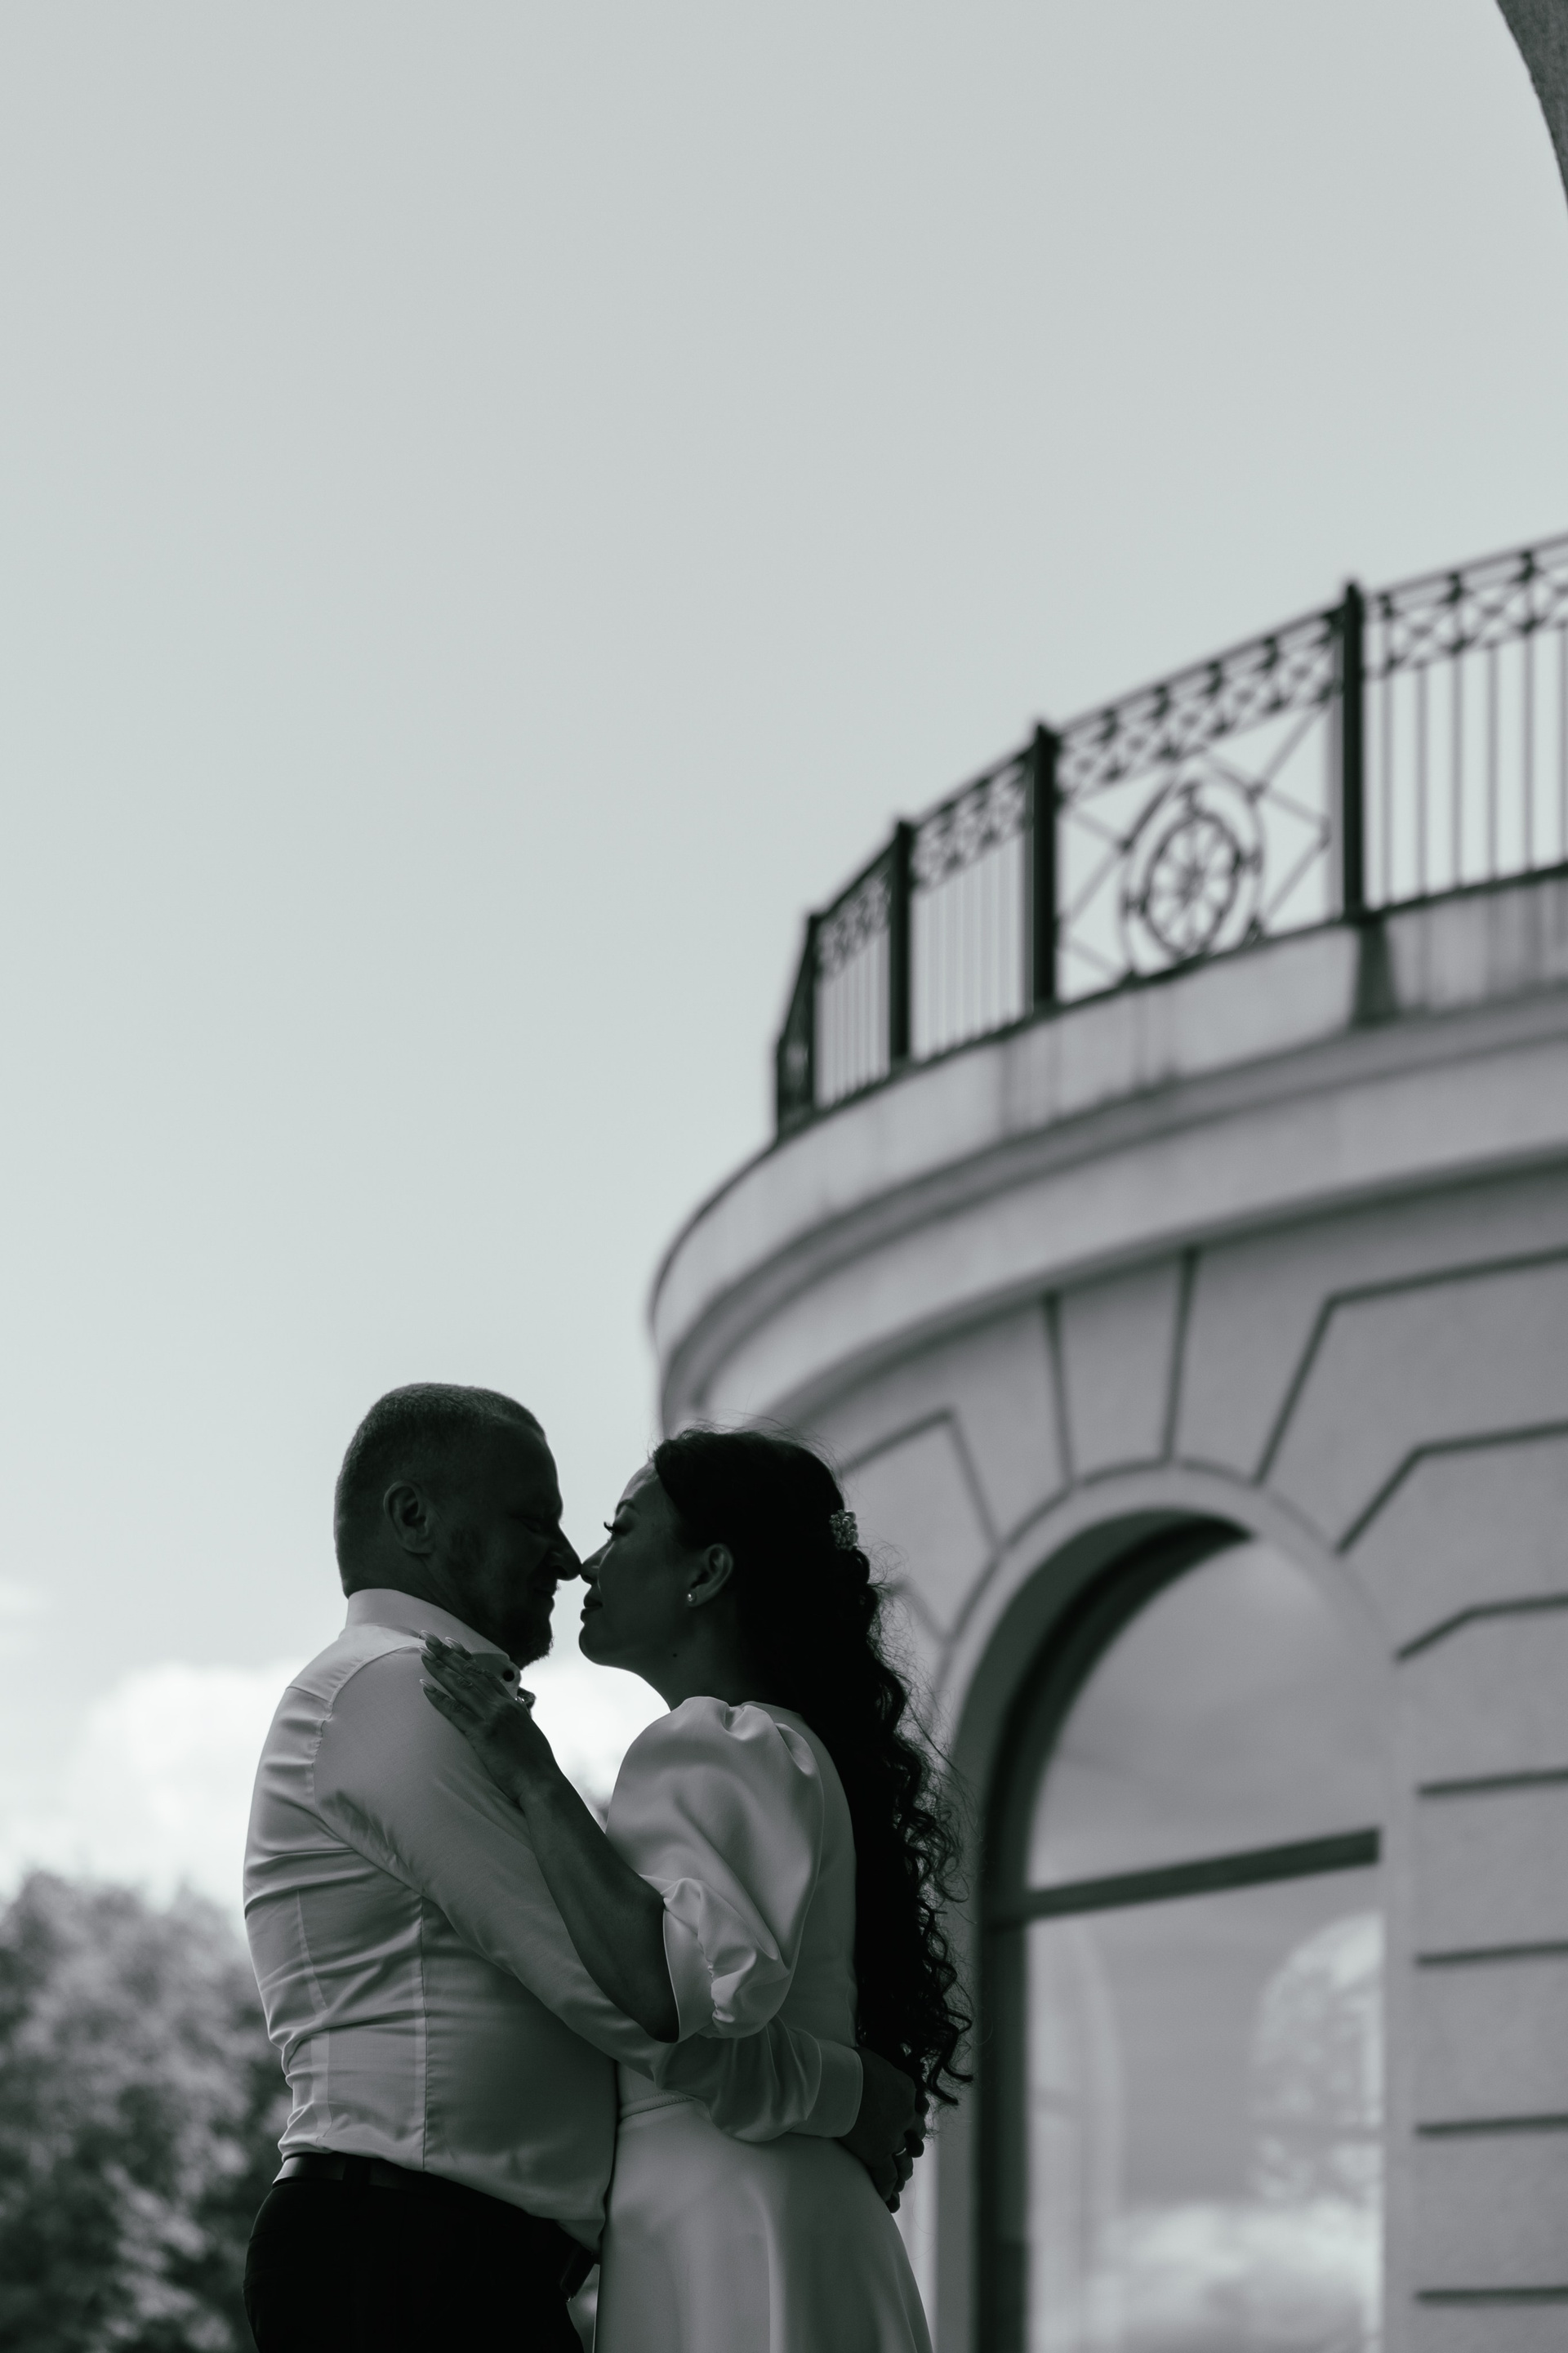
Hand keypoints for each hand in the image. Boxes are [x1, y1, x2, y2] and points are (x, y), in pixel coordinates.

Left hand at [420, 1638, 557, 1806]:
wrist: (541, 1782)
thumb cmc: (537, 1764)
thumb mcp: (531, 1731)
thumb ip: (522, 1715)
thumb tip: (519, 1703)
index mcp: (512, 1705)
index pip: (485, 1674)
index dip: (466, 1657)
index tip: (451, 1642)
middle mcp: (502, 1705)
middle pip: (470, 1673)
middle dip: (447, 1653)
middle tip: (429, 1637)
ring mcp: (492, 1717)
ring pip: (461, 1686)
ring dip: (440, 1668)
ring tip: (423, 1654)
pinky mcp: (483, 1734)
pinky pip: (456, 1711)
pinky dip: (439, 1698)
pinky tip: (424, 1686)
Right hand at [839, 2047, 923, 2210]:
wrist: (840, 2081)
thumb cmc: (849, 2064)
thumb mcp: (872, 2059)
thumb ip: (877, 2070)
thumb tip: (868, 2065)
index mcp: (906, 2089)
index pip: (915, 2108)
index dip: (911, 2119)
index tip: (909, 2125)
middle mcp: (905, 2114)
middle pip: (916, 2134)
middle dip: (913, 2144)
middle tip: (910, 2152)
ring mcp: (893, 2136)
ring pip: (906, 2159)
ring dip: (904, 2169)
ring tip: (902, 2176)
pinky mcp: (878, 2153)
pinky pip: (887, 2176)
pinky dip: (887, 2188)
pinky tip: (885, 2197)